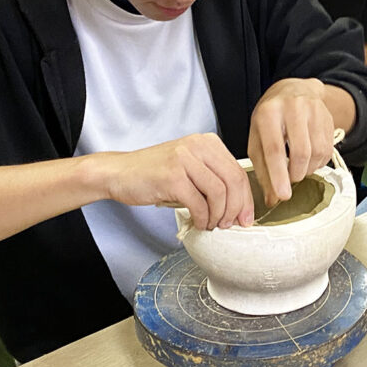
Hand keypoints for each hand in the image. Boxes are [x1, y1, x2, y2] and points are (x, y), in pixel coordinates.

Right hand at [93, 133, 252, 230]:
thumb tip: (238, 206)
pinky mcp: (172, 177)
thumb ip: (212, 178)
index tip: (246, 217)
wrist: (119, 173)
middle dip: (236, 209)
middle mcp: (197, 146)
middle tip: (230, 224)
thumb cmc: (155, 173)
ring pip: (219, 193)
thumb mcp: (189, 166)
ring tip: (212, 224)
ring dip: (219, 215)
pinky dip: (203, 218)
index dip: (246, 198)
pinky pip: (199, 204)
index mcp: (206, 142)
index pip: (238, 171)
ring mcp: (184, 160)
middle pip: (233, 181)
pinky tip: (199, 223)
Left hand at [248, 78, 334, 206]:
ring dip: (307, 170)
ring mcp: (314, 110)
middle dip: (295, 175)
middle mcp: (293, 108)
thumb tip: (272, 199)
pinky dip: (318, 163)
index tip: (282, 195)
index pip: (275, 148)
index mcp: (269, 112)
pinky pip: (327, 150)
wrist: (294, 90)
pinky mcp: (328, 117)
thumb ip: (263, 169)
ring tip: (297, 167)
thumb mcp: (258, 138)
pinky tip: (308, 159)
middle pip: (300, 152)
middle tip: (289, 180)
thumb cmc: (271, 117)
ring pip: (317, 153)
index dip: (279, 175)